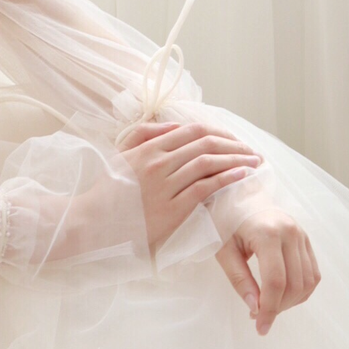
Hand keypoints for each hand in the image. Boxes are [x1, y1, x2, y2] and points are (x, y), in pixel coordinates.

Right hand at [117, 121, 264, 253]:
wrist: (94, 223)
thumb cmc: (107, 192)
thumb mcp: (120, 155)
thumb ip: (143, 135)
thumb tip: (173, 125)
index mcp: (147, 148)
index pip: (191, 131)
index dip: (218, 132)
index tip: (234, 138)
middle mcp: (158, 163)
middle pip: (204, 144)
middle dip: (233, 144)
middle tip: (251, 150)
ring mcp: (166, 185)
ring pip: (208, 163)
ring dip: (236, 159)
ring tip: (254, 161)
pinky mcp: (173, 208)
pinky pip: (205, 187)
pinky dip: (226, 178)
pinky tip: (241, 175)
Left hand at [215, 209, 321, 334]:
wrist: (239, 193)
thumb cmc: (225, 220)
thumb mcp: (223, 250)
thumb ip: (239, 279)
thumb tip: (255, 309)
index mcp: (267, 233)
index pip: (275, 281)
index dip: (270, 309)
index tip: (260, 327)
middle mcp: (290, 232)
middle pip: (294, 284)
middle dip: (279, 308)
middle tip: (259, 317)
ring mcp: (302, 234)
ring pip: (308, 281)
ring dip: (291, 302)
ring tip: (269, 306)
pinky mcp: (306, 238)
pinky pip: (312, 273)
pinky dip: (301, 290)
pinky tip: (282, 295)